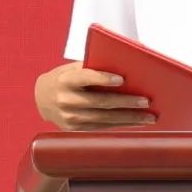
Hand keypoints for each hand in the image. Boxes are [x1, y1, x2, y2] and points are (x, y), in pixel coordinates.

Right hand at [35, 61, 154, 130]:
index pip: (85, 78)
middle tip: (146, 101)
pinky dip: (121, 125)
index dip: (103, 78)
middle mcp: (66, 100)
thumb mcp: (74, 68)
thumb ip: (95, 67)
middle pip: (101, 102)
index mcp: (66, 80)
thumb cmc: (67, 77)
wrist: (42, 97)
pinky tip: (136, 122)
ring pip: (104, 118)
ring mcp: (70, 117)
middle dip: (126, 102)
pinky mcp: (75, 129)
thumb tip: (129, 62)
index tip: (122, 79)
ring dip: (129, 118)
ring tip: (149, 116)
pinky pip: (101, 127)